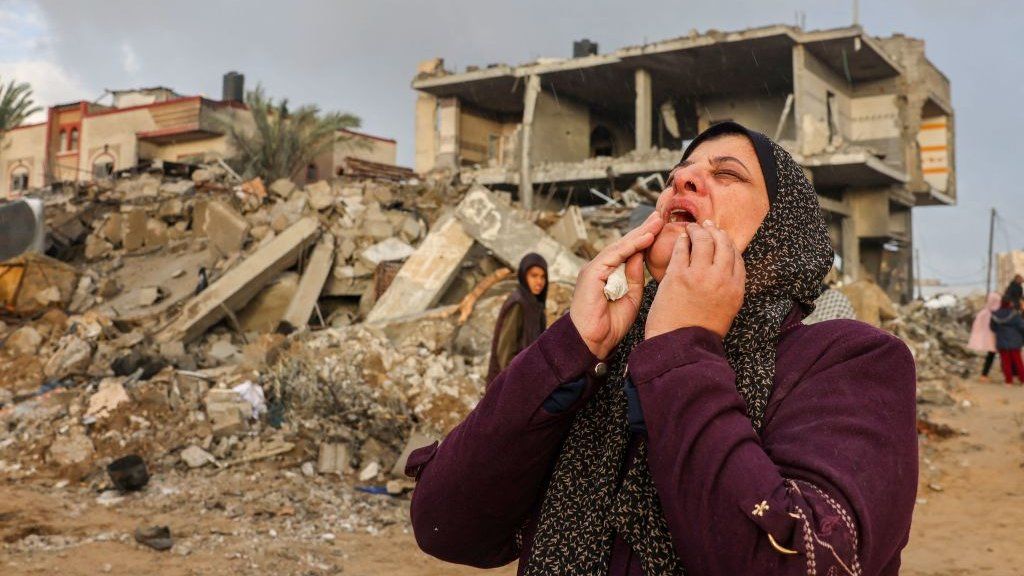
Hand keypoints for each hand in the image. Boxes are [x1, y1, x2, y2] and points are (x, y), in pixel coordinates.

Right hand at [569, 210, 662, 358]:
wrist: (590, 342)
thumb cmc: (608, 325)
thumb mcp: (630, 298)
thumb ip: (635, 277)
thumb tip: (642, 256)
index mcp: (609, 274)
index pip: (629, 252)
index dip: (645, 239)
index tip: (661, 229)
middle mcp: (601, 268)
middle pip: (625, 245)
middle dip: (643, 230)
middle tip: (660, 216)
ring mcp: (595, 269)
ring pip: (620, 246)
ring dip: (640, 234)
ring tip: (657, 222)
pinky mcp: (592, 273)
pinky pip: (614, 255)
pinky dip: (631, 246)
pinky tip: (646, 237)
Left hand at [645, 220, 744, 339]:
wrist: (680, 346)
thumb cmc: (699, 332)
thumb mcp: (726, 312)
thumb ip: (728, 290)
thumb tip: (724, 273)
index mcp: (736, 290)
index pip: (737, 258)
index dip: (729, 244)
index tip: (721, 239)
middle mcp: (722, 279)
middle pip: (723, 244)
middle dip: (716, 232)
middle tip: (708, 226)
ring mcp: (700, 276)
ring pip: (704, 241)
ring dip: (698, 230)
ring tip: (692, 228)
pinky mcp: (678, 276)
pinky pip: (682, 249)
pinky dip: (681, 240)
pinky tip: (680, 239)